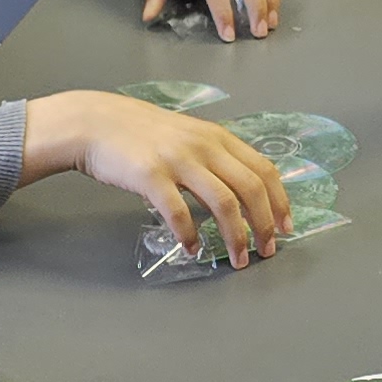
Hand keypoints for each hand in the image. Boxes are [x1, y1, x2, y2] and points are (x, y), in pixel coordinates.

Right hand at [27, 88, 296, 263]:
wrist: (95, 122)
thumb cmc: (140, 133)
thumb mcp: (186, 135)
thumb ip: (212, 156)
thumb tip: (238, 190)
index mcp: (217, 137)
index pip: (263, 169)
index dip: (279, 200)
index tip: (286, 226)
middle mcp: (204, 145)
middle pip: (250, 188)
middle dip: (265, 224)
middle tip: (267, 251)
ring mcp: (178, 159)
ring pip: (223, 202)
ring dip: (236, 236)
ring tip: (237, 259)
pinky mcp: (151, 176)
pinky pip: (179, 212)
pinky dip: (190, 235)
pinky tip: (192, 249)